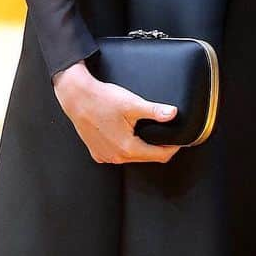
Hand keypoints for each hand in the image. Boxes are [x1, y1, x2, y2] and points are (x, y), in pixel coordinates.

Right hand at [53, 61, 181, 164]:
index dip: (173, 148)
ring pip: (132, 157)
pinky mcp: (97, 152)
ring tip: (149, 133)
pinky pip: (117, 154)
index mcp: (127, 148)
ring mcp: (105, 155)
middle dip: (159, 148)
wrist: (76, 97)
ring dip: (142, 148)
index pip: (160, 156)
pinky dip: (126, 147)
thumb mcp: (132, 104)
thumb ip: (154, 111)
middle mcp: (115, 156)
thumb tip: (172, 114)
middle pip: (146, 158)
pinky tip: (128, 134)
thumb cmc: (101, 100)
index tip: (179, 141)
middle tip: (166, 135)